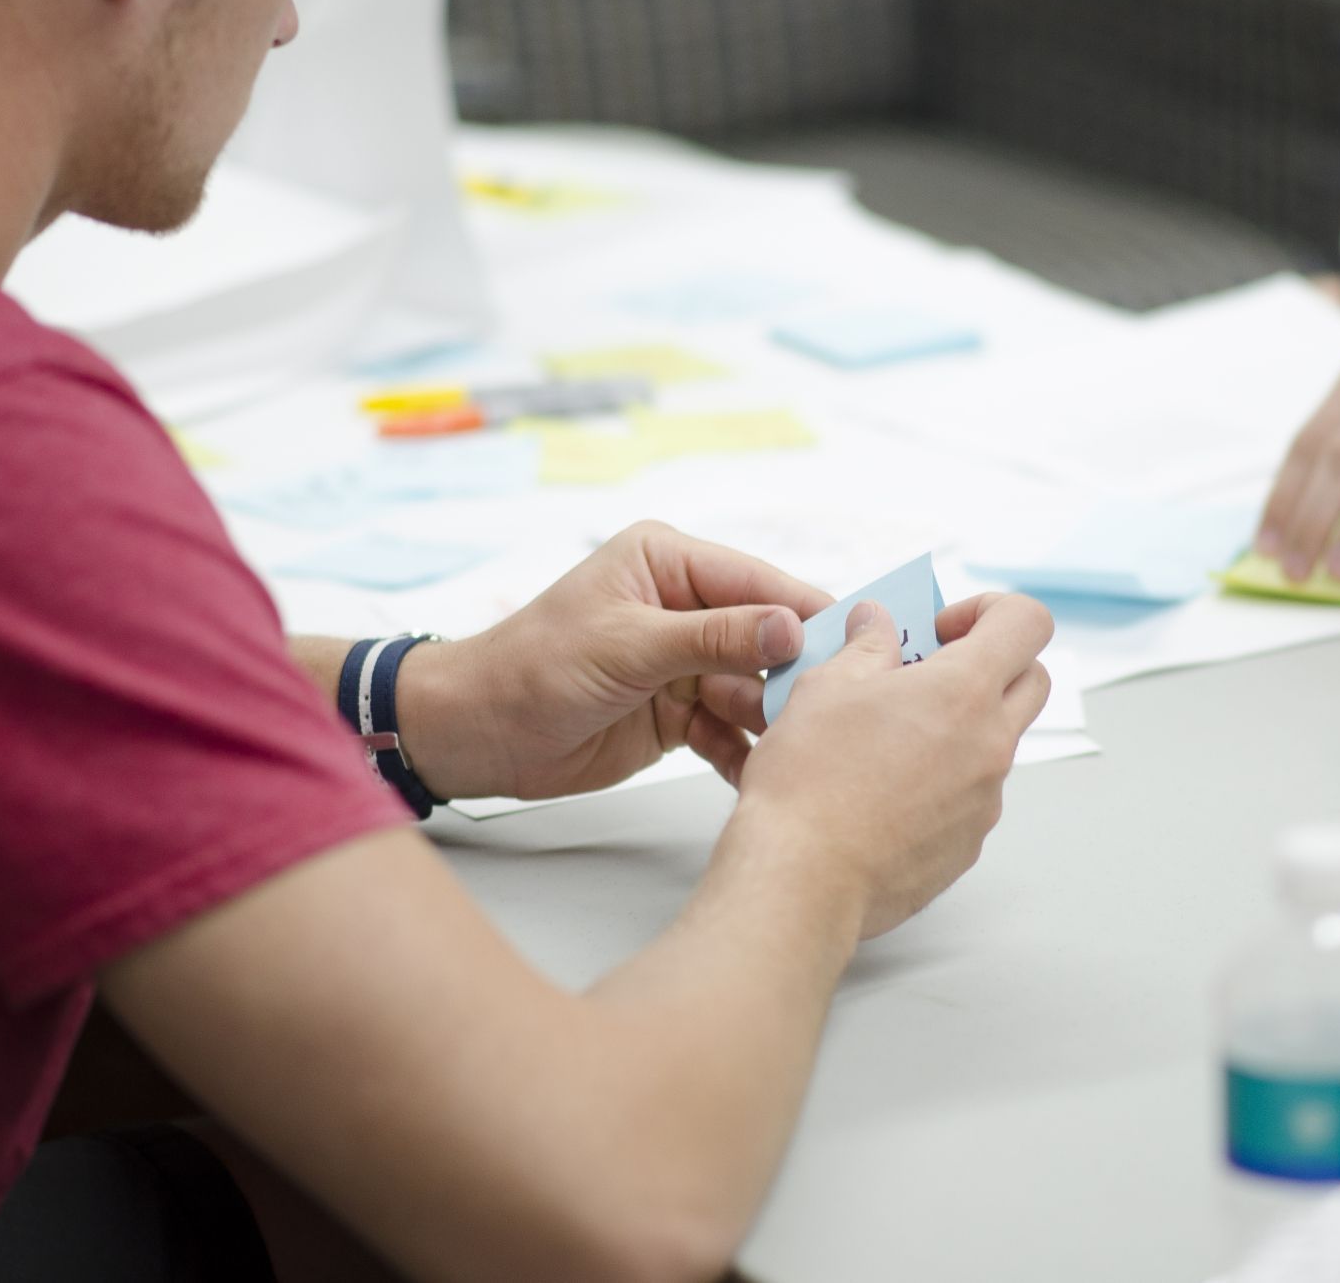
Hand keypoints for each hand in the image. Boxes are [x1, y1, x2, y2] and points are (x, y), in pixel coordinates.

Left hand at [399, 521, 831, 800]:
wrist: (478, 735)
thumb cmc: (534, 668)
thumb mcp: (629, 644)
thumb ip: (715, 637)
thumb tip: (793, 627)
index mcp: (669, 562)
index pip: (759, 583)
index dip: (808, 614)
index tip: (861, 646)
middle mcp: (683, 606)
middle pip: (766, 639)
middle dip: (795, 676)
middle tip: (834, 710)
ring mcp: (684, 663)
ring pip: (754, 690)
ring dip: (773, 721)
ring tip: (801, 751)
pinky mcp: (679, 713)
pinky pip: (730, 730)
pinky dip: (744, 754)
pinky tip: (764, 776)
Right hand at [726, 593, 1053, 940]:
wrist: (802, 877)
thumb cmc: (809, 779)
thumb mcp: (826, 687)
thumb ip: (866, 646)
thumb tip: (877, 623)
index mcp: (964, 691)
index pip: (1027, 623)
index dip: (990, 611)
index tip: (941, 630)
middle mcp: (990, 745)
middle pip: (1032, 681)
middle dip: (990, 665)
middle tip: (927, 675)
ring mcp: (985, 801)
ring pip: (996, 743)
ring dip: (960, 727)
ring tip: (888, 740)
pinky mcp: (967, 845)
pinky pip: (971, 796)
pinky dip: (941, 781)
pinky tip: (882, 793)